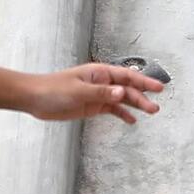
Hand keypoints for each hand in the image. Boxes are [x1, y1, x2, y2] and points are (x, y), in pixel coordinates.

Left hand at [28, 61, 165, 123]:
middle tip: (156, 108)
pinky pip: (112, 109)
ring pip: (122, 99)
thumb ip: (101, 93)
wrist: (34, 98)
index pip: (127, 76)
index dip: (144, 81)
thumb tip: (121, 92)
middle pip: (127, 89)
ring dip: (136, 105)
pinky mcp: (92, 106)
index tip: (159, 87)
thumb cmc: (53, 89)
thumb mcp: (78, 91)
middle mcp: (101, 82)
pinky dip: (122, 114)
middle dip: (143, 97)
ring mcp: (98, 94)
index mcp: (99, 73)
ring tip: (151, 113)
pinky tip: (132, 121)